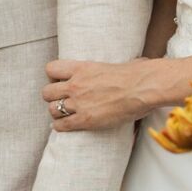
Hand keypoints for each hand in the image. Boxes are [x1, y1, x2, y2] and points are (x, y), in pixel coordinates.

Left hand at [43, 58, 162, 131]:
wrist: (144, 88)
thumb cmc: (136, 74)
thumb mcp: (113, 65)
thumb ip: (107, 68)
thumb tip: (131, 63)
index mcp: (80, 68)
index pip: (50, 69)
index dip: (53, 77)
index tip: (59, 81)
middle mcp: (75, 85)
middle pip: (47, 92)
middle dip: (52, 97)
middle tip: (61, 100)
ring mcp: (79, 103)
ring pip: (52, 110)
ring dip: (56, 113)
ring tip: (63, 114)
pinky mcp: (86, 119)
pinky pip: (62, 125)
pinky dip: (60, 127)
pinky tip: (63, 126)